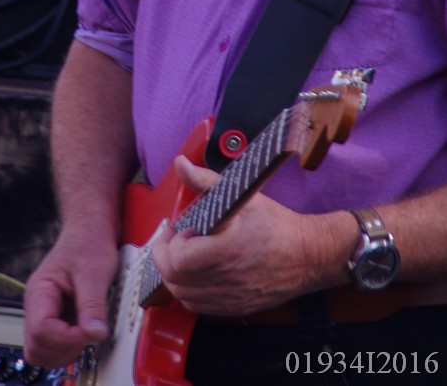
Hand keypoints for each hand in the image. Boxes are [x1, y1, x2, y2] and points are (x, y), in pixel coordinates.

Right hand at [23, 224, 118, 368]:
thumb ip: (93, 304)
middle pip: (36, 348)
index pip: (41, 330)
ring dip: (66, 352)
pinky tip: (85, 332)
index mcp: (40, 291)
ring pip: (42, 352)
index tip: (88, 330)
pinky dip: (70, 347)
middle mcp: (37, 306)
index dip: (66, 337)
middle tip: (86, 335)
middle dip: (63, 349)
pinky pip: (55, 346)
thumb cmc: (88, 242)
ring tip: (86, 334)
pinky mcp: (57, 319)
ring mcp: (46, 314)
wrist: (90, 231)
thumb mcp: (94, 271)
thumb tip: (95, 334)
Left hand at [150, 155, 347, 317]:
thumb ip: (205, 180)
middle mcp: (227, 278)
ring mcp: (231, 297)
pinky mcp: (235, 307)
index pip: (179, 260)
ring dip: (175, 275)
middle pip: (175, 280)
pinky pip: (199, 307)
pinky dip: (189, 291)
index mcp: (227, 249)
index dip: (171, 243)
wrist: (308, 254)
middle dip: (165, 257)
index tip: (179, 229)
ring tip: (183, 255)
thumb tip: (182, 165)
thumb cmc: (276, 225)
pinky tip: (196, 274)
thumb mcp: (241, 195)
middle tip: (172, 240)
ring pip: (183, 296)